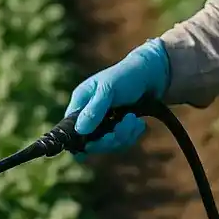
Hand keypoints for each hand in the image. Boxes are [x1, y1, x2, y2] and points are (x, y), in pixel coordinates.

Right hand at [64, 39, 169, 153]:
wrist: (148, 74)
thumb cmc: (124, 77)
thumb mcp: (108, 89)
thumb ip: (94, 109)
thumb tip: (79, 130)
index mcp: (80, 103)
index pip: (70, 130)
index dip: (79, 142)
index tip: (94, 143)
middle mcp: (88, 116)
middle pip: (90, 143)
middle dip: (109, 139)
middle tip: (122, 125)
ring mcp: (103, 124)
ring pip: (109, 144)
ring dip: (124, 135)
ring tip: (134, 119)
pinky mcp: (117, 128)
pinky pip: (122, 142)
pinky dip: (132, 134)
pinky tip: (139, 123)